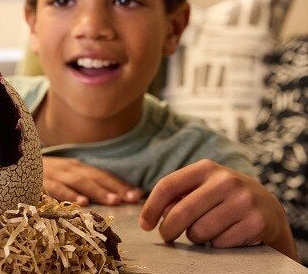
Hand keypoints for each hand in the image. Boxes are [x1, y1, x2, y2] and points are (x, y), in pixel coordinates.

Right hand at [42, 156, 142, 205]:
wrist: (12, 162)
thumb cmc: (43, 174)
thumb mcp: (65, 174)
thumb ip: (85, 181)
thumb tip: (117, 194)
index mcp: (76, 167)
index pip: (102, 175)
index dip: (120, 184)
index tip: (138, 194)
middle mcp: (68, 168)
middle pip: (94, 178)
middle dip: (113, 188)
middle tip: (130, 199)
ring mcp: (54, 174)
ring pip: (79, 182)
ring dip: (97, 191)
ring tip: (113, 201)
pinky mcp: (39, 182)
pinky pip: (55, 189)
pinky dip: (69, 195)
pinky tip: (81, 204)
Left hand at [139, 159, 297, 260]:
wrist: (268, 208)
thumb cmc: (223, 198)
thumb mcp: (202, 188)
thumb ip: (178, 196)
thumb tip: (157, 214)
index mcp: (206, 168)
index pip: (168, 186)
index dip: (151, 207)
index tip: (144, 225)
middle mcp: (226, 181)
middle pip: (180, 212)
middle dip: (168, 230)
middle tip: (167, 236)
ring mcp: (243, 201)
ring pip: (199, 231)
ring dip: (195, 238)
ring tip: (205, 231)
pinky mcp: (255, 222)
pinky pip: (219, 244)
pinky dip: (216, 245)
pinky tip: (225, 235)